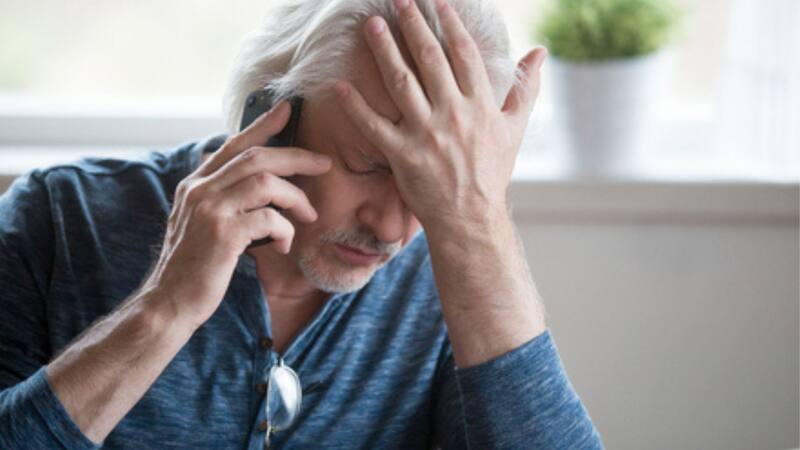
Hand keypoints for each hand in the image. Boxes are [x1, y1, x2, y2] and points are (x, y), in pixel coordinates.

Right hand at [140, 101, 331, 329]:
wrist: (170, 302)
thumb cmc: (194, 267)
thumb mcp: (201, 224)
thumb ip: (222, 200)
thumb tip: (257, 185)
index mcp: (196, 184)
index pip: (233, 144)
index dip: (262, 124)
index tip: (287, 109)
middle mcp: (200, 190)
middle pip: (257, 157)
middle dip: (297, 157)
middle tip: (325, 163)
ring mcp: (209, 209)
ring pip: (266, 182)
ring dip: (296, 197)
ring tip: (309, 215)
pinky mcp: (222, 233)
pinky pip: (269, 219)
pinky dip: (285, 230)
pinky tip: (284, 246)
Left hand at [335, 0, 545, 231]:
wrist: (471, 218)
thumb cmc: (492, 172)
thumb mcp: (515, 129)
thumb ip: (526, 88)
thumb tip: (539, 53)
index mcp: (481, 105)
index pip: (463, 54)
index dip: (450, 23)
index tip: (437, 2)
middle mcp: (454, 114)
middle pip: (429, 60)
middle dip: (413, 25)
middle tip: (398, 0)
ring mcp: (426, 134)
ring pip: (401, 83)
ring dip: (384, 51)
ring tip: (372, 25)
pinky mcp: (402, 155)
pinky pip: (374, 126)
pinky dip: (356, 105)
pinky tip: (341, 85)